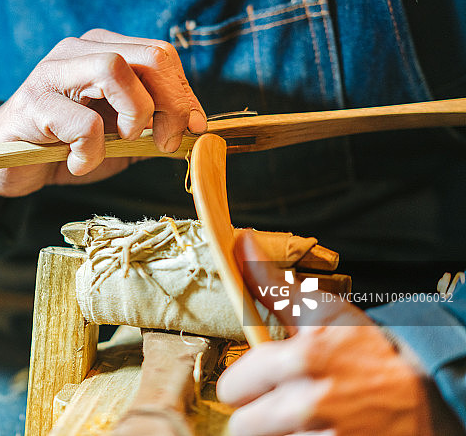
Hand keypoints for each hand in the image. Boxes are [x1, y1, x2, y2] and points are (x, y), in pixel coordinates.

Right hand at [0, 29, 205, 201]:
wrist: (5, 164)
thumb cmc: (64, 147)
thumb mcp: (118, 139)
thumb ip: (152, 129)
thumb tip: (197, 132)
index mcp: (104, 50)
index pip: (161, 56)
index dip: (185, 93)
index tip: (195, 130)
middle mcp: (79, 50)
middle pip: (149, 57)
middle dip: (171, 103)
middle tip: (164, 142)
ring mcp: (53, 72)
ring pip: (115, 69)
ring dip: (134, 116)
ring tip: (121, 143)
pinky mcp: (33, 103)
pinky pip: (83, 123)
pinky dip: (91, 153)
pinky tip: (76, 164)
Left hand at [216, 231, 438, 435]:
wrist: (427, 397)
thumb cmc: (370, 352)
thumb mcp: (324, 312)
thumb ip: (273, 286)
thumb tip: (243, 243)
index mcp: (300, 360)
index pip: (232, 388)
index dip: (244, 385)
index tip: (258, 382)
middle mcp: (309, 404)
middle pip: (243, 426)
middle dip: (257, 415)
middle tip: (279, 403)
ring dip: (281, 434)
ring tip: (306, 418)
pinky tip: (323, 431)